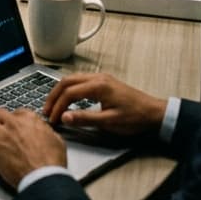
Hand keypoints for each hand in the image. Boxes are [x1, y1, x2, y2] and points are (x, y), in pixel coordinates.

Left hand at [0, 108, 65, 187]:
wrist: (44, 178)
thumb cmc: (52, 162)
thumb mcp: (56, 140)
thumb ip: (46, 130)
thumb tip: (43, 130)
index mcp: (29, 119)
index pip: (17, 111)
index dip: (15, 119)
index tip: (14, 124)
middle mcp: (13, 123)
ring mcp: (1, 135)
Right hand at [42, 73, 165, 138]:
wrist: (154, 112)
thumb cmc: (134, 118)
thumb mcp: (109, 122)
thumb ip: (85, 118)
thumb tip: (64, 117)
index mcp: (97, 86)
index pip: (69, 93)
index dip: (58, 106)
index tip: (52, 119)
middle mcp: (96, 77)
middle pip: (66, 81)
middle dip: (54, 96)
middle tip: (46, 110)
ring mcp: (100, 77)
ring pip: (72, 79)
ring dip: (60, 91)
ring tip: (53, 105)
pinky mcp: (103, 81)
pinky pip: (79, 80)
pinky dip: (69, 89)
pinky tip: (68, 98)